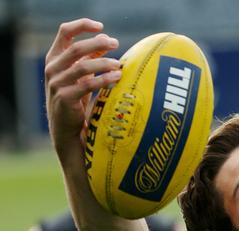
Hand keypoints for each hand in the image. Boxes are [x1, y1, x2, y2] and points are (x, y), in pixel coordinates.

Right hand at [45, 19, 120, 155]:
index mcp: (54, 58)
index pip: (65, 32)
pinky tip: (116, 79)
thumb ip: (90, 59)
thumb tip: (106, 40)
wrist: (66, 130)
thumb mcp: (81, 76)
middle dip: (97, 43)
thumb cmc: (75, 101)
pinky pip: (87, 85)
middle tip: (115, 43)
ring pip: (82, 66)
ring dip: (103, 63)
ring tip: (119, 65)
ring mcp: (57, 83)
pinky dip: (103, 80)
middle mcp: (52, 68)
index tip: (100, 26)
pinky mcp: (65, 98)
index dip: (82, 25)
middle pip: (76, 48)